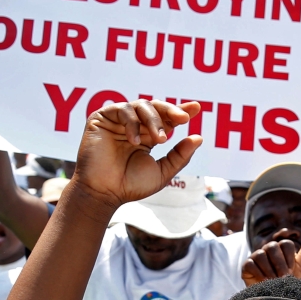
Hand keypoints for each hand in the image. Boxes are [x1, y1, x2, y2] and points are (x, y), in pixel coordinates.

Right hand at [71, 100, 201, 210]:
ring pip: (141, 106)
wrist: (104, 193)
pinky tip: (135, 141)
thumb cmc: (130, 186)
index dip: (180, 111)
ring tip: (159, 140)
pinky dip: (132, 123)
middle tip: (183, 119)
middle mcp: (133, 126)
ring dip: (153, 120)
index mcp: (147, 136)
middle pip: (155, 107)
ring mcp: (117, 121)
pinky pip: (121, 109)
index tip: (196, 108)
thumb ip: (180, 155)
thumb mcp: (162, 171)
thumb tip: (199, 137)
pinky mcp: (101, 119)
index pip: (166, 119)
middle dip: (170, 111)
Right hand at [242, 234, 300, 285]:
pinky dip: (258, 273)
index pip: (286, 244)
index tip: (291, 271)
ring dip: (269, 269)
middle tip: (283, 277)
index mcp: (282, 249)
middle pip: (273, 246)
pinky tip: (263, 282)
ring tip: (273, 280)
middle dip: (280, 264)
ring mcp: (257, 257)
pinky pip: (251, 263)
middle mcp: (269, 250)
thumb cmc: (290, 283)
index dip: (289, 258)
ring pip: (261, 253)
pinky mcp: (246, 266)